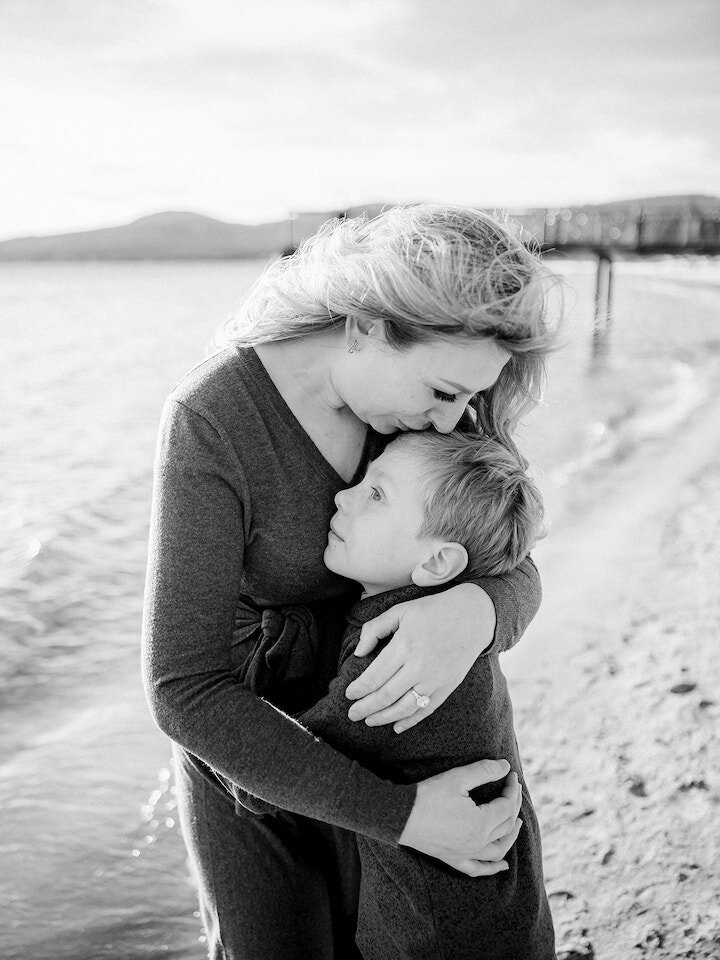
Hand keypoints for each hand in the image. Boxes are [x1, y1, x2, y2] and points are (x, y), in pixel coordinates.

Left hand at [345, 583, 495, 730]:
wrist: (472, 616)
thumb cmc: (433, 611)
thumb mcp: (400, 611)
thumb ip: (375, 629)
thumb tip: (359, 652)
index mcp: (404, 646)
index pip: (374, 676)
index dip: (359, 689)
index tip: (348, 694)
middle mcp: (418, 667)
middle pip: (386, 696)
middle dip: (365, 708)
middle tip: (352, 714)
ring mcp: (434, 680)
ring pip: (404, 707)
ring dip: (384, 717)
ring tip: (370, 721)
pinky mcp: (447, 687)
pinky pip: (426, 709)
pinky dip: (410, 721)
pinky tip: (397, 727)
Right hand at [399, 760, 522, 876]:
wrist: (400, 815)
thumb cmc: (429, 795)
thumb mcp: (458, 778)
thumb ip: (484, 771)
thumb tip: (505, 766)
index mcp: (481, 824)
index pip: (506, 806)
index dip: (512, 789)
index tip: (510, 774)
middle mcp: (477, 843)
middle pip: (505, 826)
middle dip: (514, 805)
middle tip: (514, 789)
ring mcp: (466, 853)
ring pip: (497, 850)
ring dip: (510, 837)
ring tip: (517, 824)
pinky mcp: (453, 858)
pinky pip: (478, 868)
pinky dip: (492, 868)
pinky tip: (502, 865)